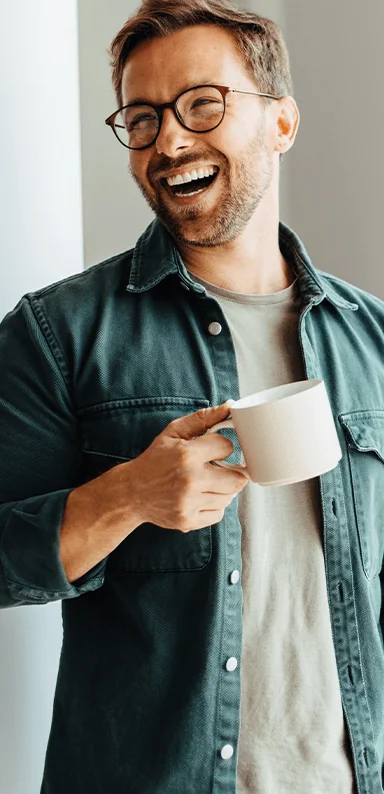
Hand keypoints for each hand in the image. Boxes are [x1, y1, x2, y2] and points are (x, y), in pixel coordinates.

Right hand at [113, 401, 248, 531]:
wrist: (132, 492)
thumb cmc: (156, 459)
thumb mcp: (174, 432)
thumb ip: (203, 418)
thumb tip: (230, 406)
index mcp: (187, 455)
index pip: (227, 447)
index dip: (223, 447)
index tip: (214, 450)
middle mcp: (190, 480)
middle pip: (237, 479)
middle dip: (232, 472)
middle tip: (220, 468)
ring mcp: (189, 504)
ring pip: (229, 497)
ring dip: (223, 489)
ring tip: (207, 482)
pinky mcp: (188, 521)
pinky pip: (219, 514)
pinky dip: (214, 505)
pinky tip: (200, 496)